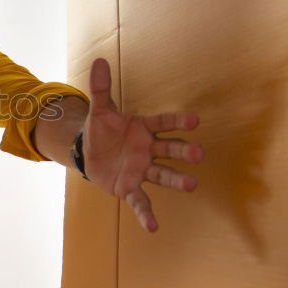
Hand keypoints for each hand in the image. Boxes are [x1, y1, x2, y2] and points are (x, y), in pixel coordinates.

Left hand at [83, 58, 203, 232]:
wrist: (89, 153)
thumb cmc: (101, 130)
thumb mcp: (99, 110)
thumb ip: (100, 88)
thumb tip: (97, 60)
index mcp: (143, 128)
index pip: (163, 123)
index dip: (177, 122)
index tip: (194, 121)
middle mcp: (148, 150)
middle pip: (169, 149)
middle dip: (183, 151)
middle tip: (198, 154)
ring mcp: (141, 170)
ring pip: (162, 174)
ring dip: (176, 180)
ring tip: (191, 185)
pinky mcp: (130, 187)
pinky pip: (140, 201)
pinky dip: (145, 213)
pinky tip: (153, 227)